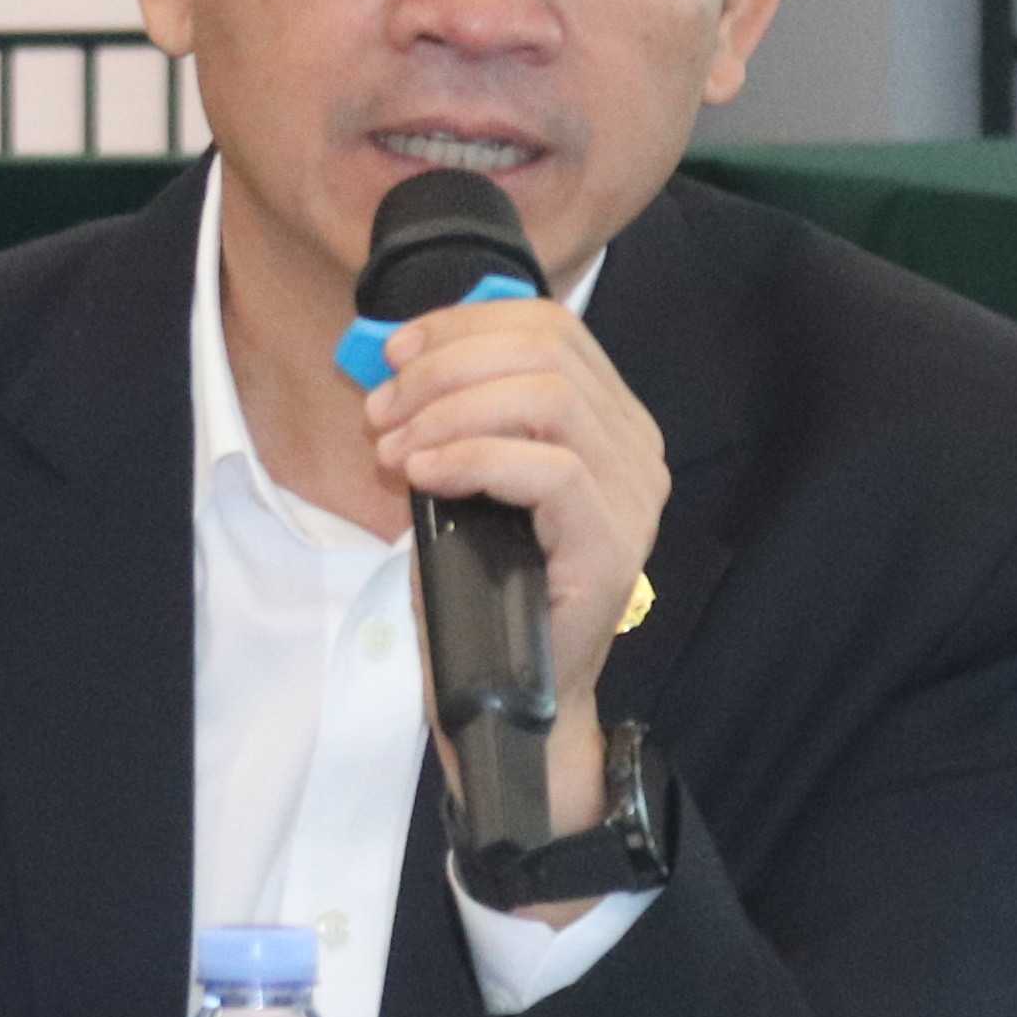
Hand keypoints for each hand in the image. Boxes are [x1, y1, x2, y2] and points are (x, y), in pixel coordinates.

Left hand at [359, 287, 669, 887]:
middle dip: (444, 368)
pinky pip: (548, 468)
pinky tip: (422, 475)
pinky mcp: (612, 544)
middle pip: (545, 352)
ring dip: (449, 411)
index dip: (463, 325)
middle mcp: (634, 447)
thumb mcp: (460, 477)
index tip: (393, 353)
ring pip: (547, 399)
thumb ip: (450, 414)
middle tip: (382, 412)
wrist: (511, 691)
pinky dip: (471, 458)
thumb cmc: (484, 584)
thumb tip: (391, 358)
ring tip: (395, 450)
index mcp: (607, 418)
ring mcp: (633, 496)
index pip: (548, 327)